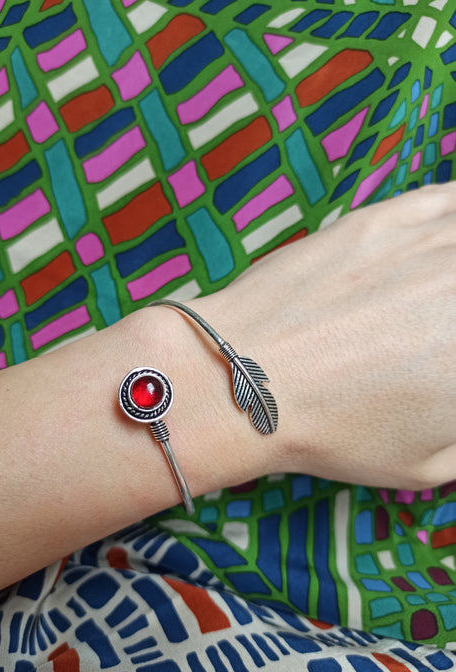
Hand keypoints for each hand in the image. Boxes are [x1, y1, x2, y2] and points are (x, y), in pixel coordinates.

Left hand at [194, 183, 455, 489]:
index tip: (454, 360)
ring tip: (436, 290)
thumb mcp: (430, 463)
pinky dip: (454, 213)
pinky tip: (443, 240)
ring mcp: (437, 239)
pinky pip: (451, 198)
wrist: (248, 376)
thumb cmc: (336, 431)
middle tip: (443, 331)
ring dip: (454, 261)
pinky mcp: (391, 213)